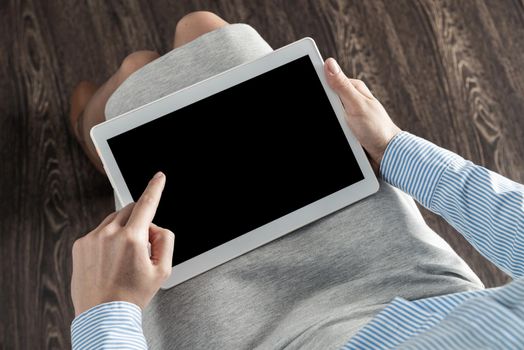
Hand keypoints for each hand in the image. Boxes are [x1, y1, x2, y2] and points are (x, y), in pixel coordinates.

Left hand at [71, 172, 174, 315]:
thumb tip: (156, 228)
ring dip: (123, 229)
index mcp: (132, 239)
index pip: (147, 204)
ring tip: (124, 257)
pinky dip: (108, 238)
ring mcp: (92, 239)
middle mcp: (109, 234)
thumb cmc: (131, 296)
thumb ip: (166, 241)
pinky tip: (110, 259)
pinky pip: (99, 231)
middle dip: (140, 220)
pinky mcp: (80, 245)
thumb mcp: (162, 271)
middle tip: (143, 246)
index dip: (155, 188)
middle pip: (130, 209)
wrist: (103, 315)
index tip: (159, 177)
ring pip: (114, 219)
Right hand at [324, 58, 400, 172]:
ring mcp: (347, 114)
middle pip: (325, 99)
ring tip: (338, 130)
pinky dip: (333, 130)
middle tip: (334, 119)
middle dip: (322, 108)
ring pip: (328, 114)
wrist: (387, 154)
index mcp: (353, 88)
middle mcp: (350, 100)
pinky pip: (333, 127)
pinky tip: (336, 135)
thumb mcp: (357, 105)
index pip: (327, 80)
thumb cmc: (377, 129)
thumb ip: (342, 86)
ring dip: (329, 122)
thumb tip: (329, 63)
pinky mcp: (346, 128)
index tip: (314, 95)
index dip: (316, 84)